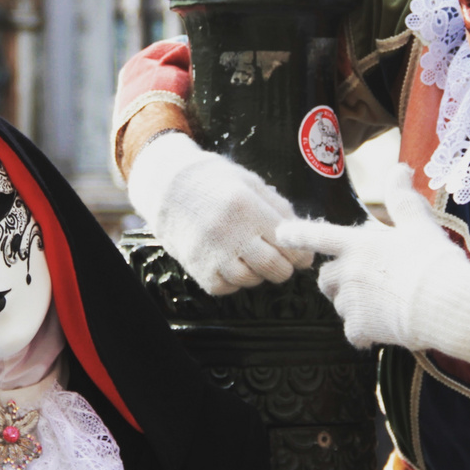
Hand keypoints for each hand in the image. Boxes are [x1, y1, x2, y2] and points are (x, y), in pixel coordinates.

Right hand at [127, 132, 313, 294]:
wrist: (167, 187)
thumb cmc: (214, 182)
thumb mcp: (250, 183)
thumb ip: (279, 209)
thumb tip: (302, 237)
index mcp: (246, 207)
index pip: (289, 244)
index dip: (301, 253)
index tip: (300, 255)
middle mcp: (229, 233)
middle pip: (275, 268)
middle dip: (284, 267)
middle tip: (279, 259)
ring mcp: (211, 254)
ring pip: (252, 280)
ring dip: (258, 273)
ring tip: (250, 256)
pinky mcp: (198, 270)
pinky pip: (228, 287)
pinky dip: (234, 280)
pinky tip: (230, 261)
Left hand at [277, 164, 469, 364]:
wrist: (448, 304)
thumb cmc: (435, 260)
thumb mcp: (419, 223)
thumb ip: (402, 198)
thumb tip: (399, 168)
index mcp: (357, 244)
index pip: (318, 236)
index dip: (298, 234)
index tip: (281, 234)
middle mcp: (348, 271)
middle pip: (325, 279)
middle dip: (336, 281)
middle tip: (363, 282)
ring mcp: (352, 301)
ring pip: (340, 305)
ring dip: (353, 306)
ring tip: (383, 305)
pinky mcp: (360, 327)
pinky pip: (353, 332)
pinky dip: (365, 333)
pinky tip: (384, 329)